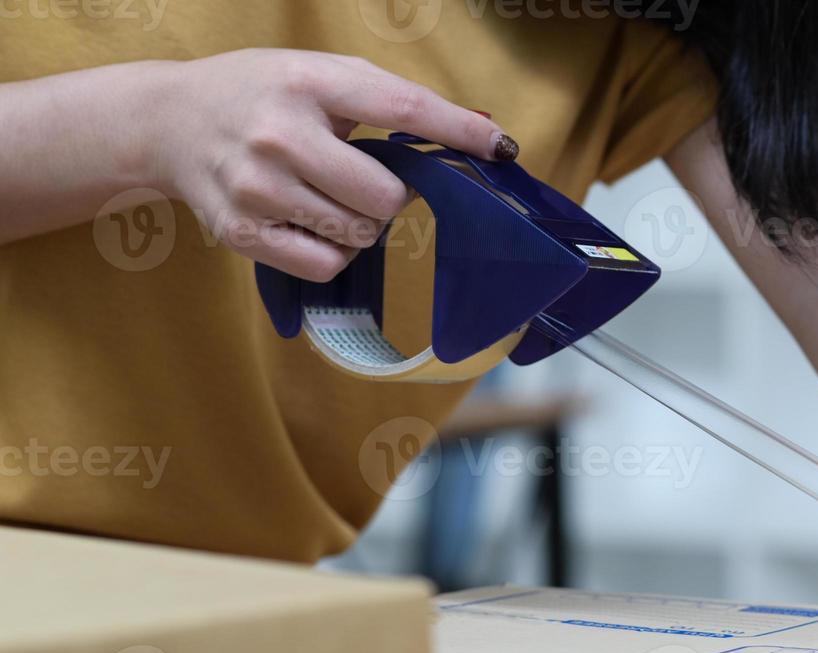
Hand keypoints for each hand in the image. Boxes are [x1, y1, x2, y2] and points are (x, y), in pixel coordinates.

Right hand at [146, 49, 516, 280]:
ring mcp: (256, 186)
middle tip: (367, 181)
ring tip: (327, 195)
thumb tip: (481, 132)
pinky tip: (308, 222)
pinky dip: (331, 252)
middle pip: (385, 196)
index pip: (402, 107)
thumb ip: (391, 100)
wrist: (169, 121)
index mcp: (307, 81)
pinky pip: (325, 264)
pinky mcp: (241, 231)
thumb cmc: (264, 95)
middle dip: (390, 196)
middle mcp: (279, 133)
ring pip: (358, 234)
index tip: (501, 149)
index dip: (458, 132)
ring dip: (359, 223)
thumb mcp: (320, 76)